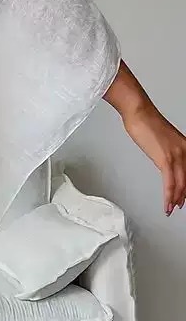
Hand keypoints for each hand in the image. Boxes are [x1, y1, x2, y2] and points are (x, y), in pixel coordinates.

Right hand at [122, 101, 185, 215]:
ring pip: (181, 184)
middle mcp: (185, 151)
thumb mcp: (162, 139)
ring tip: (171, 208)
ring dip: (176, 199)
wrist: (139, 112)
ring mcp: (177, 155)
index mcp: (185, 146)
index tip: (184, 195)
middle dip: (183, 195)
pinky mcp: (165, 159)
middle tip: (179, 205)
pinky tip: (167, 203)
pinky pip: (170, 183)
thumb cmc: (146, 122)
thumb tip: (165, 161)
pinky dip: (169, 196)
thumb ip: (167, 151)